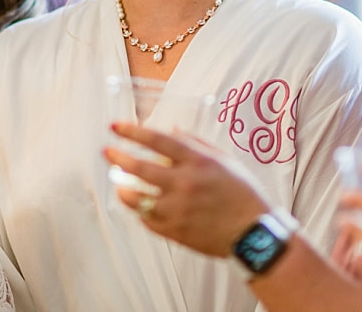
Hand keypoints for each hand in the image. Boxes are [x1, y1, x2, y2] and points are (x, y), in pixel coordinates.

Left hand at [103, 123, 269, 256]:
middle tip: (107, 151)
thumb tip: (172, 131)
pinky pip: (147, 219)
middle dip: (118, 157)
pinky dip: (141, 211)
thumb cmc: (243, 195)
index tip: (116, 127)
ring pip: (136, 198)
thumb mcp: (224, 160)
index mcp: (198, 162)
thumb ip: (196, 144)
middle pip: (140, 168)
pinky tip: (140, 205)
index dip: (133, 132)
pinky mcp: (175, 231)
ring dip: (122, 189)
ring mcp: (178, 209)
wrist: (253, 233)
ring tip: (118, 184)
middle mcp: (184, 184)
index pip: (158, 141)